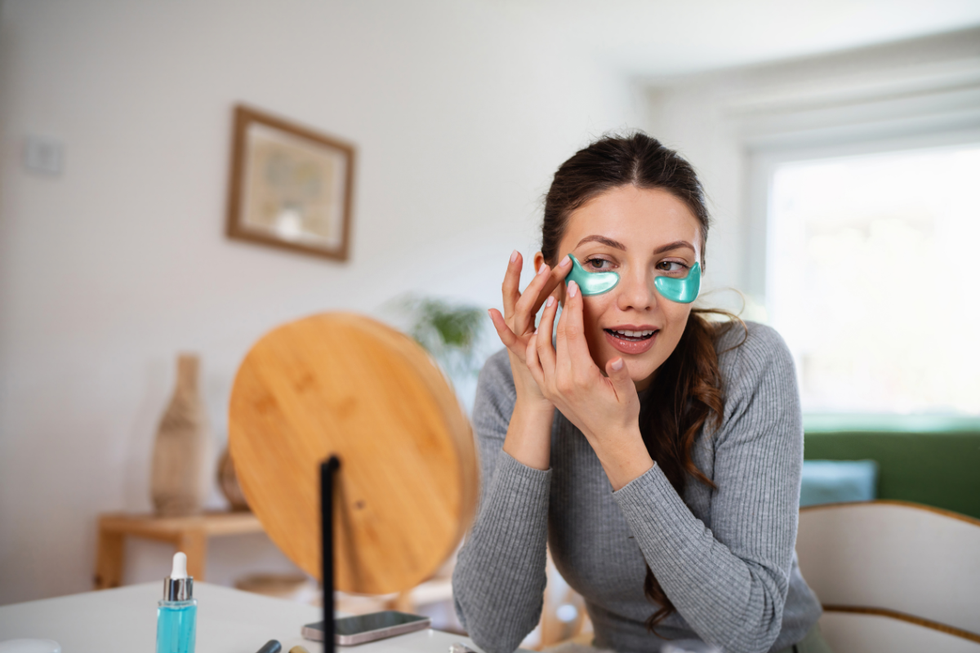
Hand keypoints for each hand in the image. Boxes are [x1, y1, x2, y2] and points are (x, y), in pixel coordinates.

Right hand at [488, 251, 571, 409]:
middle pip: (521, 296)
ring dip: (530, 290)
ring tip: (542, 270)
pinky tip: (493, 312)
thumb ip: (558, 317)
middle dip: (530, 276)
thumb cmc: (552, 370)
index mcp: (528, 324)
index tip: (553, 257)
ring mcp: (517, 340)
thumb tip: (568, 293)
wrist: (538, 402)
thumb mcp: (552, 340)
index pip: (535, 293)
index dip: (542, 276)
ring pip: (520, 310)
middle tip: (539, 254)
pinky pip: (509, 340)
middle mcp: (519, 328)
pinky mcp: (518, 356)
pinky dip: (500, 327)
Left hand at [525, 280, 652, 488]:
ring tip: (550, 301)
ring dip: (542, 322)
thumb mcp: (627, 396)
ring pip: (538, 346)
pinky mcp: (547, 389)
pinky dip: (534, 342)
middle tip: (562, 286)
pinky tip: (541, 328)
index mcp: (580, 379)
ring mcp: (550, 385)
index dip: (573, 309)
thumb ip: (620, 376)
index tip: (574, 288)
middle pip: (554, 336)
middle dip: (558, 308)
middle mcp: (560, 381)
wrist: (608, 439)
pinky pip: (533, 361)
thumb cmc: (622, 414)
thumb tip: (614, 362)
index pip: (572, 335)